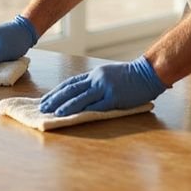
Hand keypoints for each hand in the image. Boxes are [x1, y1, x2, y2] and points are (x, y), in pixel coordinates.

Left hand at [39, 55, 165, 115]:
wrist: (147, 73)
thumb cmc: (130, 76)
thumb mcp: (109, 74)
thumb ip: (96, 83)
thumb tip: (81, 94)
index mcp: (94, 74)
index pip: (70, 83)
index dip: (56, 92)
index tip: (46, 99)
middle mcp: (97, 79)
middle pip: (71, 90)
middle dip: (55, 99)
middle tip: (43, 107)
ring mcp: (105, 88)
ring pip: (81, 98)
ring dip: (66, 106)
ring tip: (55, 113)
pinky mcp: (114, 97)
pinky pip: (97, 106)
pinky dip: (85, 111)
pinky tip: (75, 116)